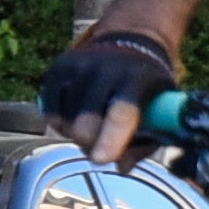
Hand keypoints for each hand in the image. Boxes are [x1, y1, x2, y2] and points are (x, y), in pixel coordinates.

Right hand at [40, 33, 179, 166]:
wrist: (129, 42)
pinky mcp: (58, 68)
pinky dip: (61, 124)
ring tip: (91, 125)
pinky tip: (76, 116)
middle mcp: (106, 67)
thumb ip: (144, 143)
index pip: (122, 111)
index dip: (111, 137)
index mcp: (138, 77)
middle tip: (99, 144)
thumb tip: (121, 166)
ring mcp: (78, 65)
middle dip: (90, 143)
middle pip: (85, 121)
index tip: (101, 160)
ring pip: (65, 121)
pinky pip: (50, 112)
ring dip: (75, 134)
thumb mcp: (159, 111)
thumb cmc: (146, 88)